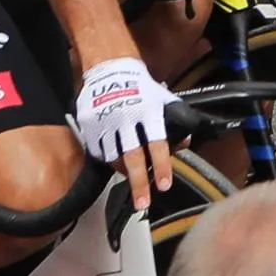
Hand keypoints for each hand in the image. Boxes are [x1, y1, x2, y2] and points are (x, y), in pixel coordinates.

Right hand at [72, 57, 179, 202]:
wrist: (110, 72)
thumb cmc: (141, 88)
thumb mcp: (163, 99)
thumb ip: (174, 121)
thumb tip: (184, 144)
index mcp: (148, 113)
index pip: (157, 143)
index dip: (161, 166)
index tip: (164, 185)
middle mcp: (127, 120)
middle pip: (133, 158)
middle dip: (139, 183)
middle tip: (143, 203)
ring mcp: (106, 125)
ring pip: (114, 158)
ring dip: (123, 172)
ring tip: (131, 179)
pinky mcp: (91, 128)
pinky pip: (99, 152)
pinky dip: (108, 160)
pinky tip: (115, 161)